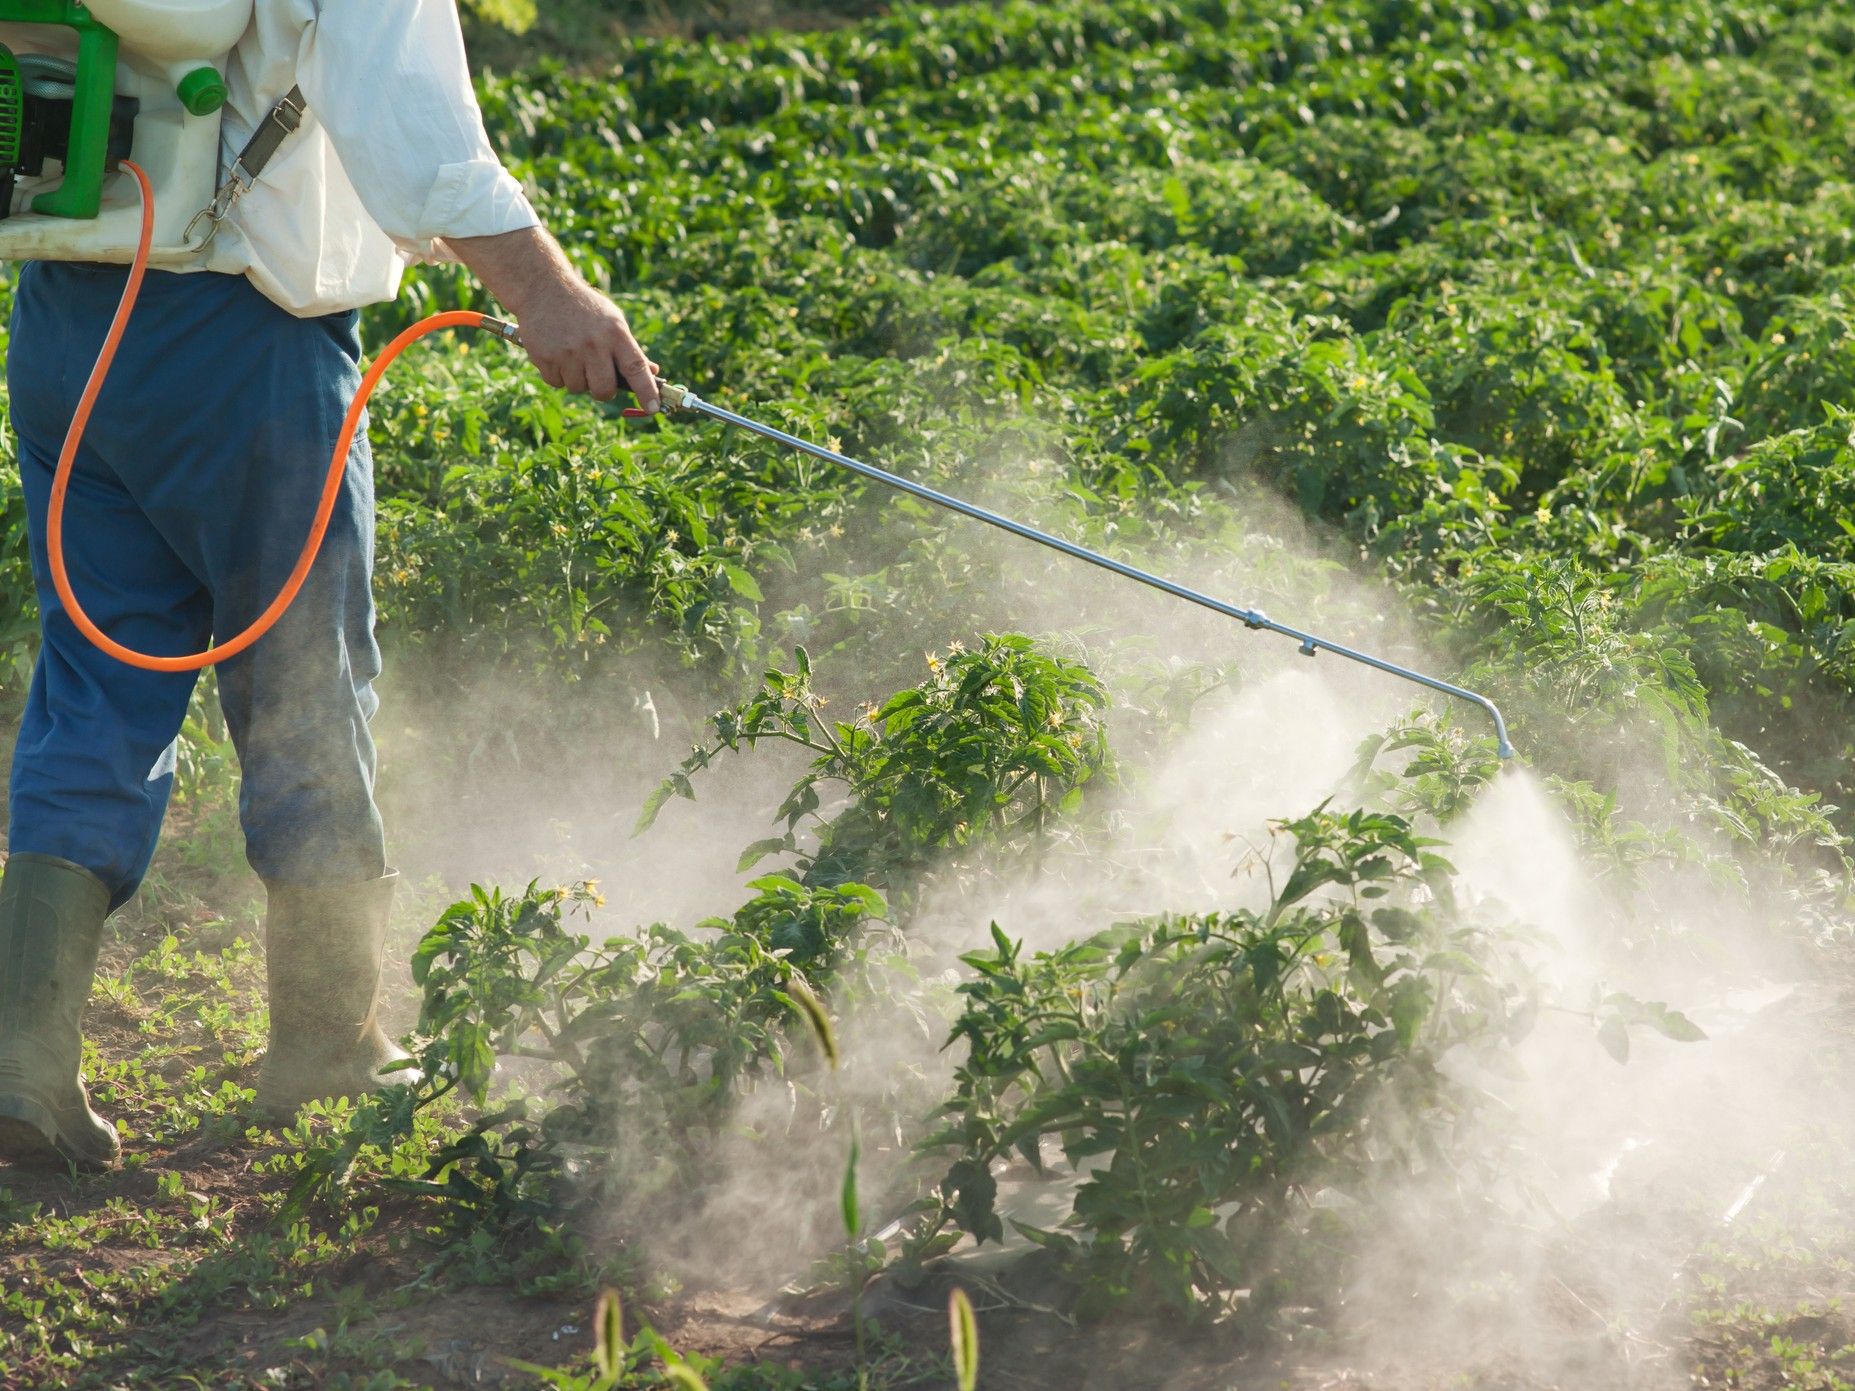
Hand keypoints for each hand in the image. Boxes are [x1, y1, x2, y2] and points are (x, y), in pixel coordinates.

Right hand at [443, 226, 660, 410]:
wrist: (544, 288)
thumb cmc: (585, 309)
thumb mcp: (613, 321)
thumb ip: (629, 349)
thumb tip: (652, 372)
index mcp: (615, 333)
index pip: (636, 368)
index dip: (646, 391)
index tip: (654, 407)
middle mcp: (593, 343)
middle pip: (604, 390)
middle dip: (603, 391)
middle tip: (598, 378)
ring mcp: (567, 351)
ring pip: (579, 389)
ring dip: (577, 379)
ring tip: (572, 355)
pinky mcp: (544, 357)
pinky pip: (557, 383)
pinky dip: (558, 375)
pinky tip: (557, 353)